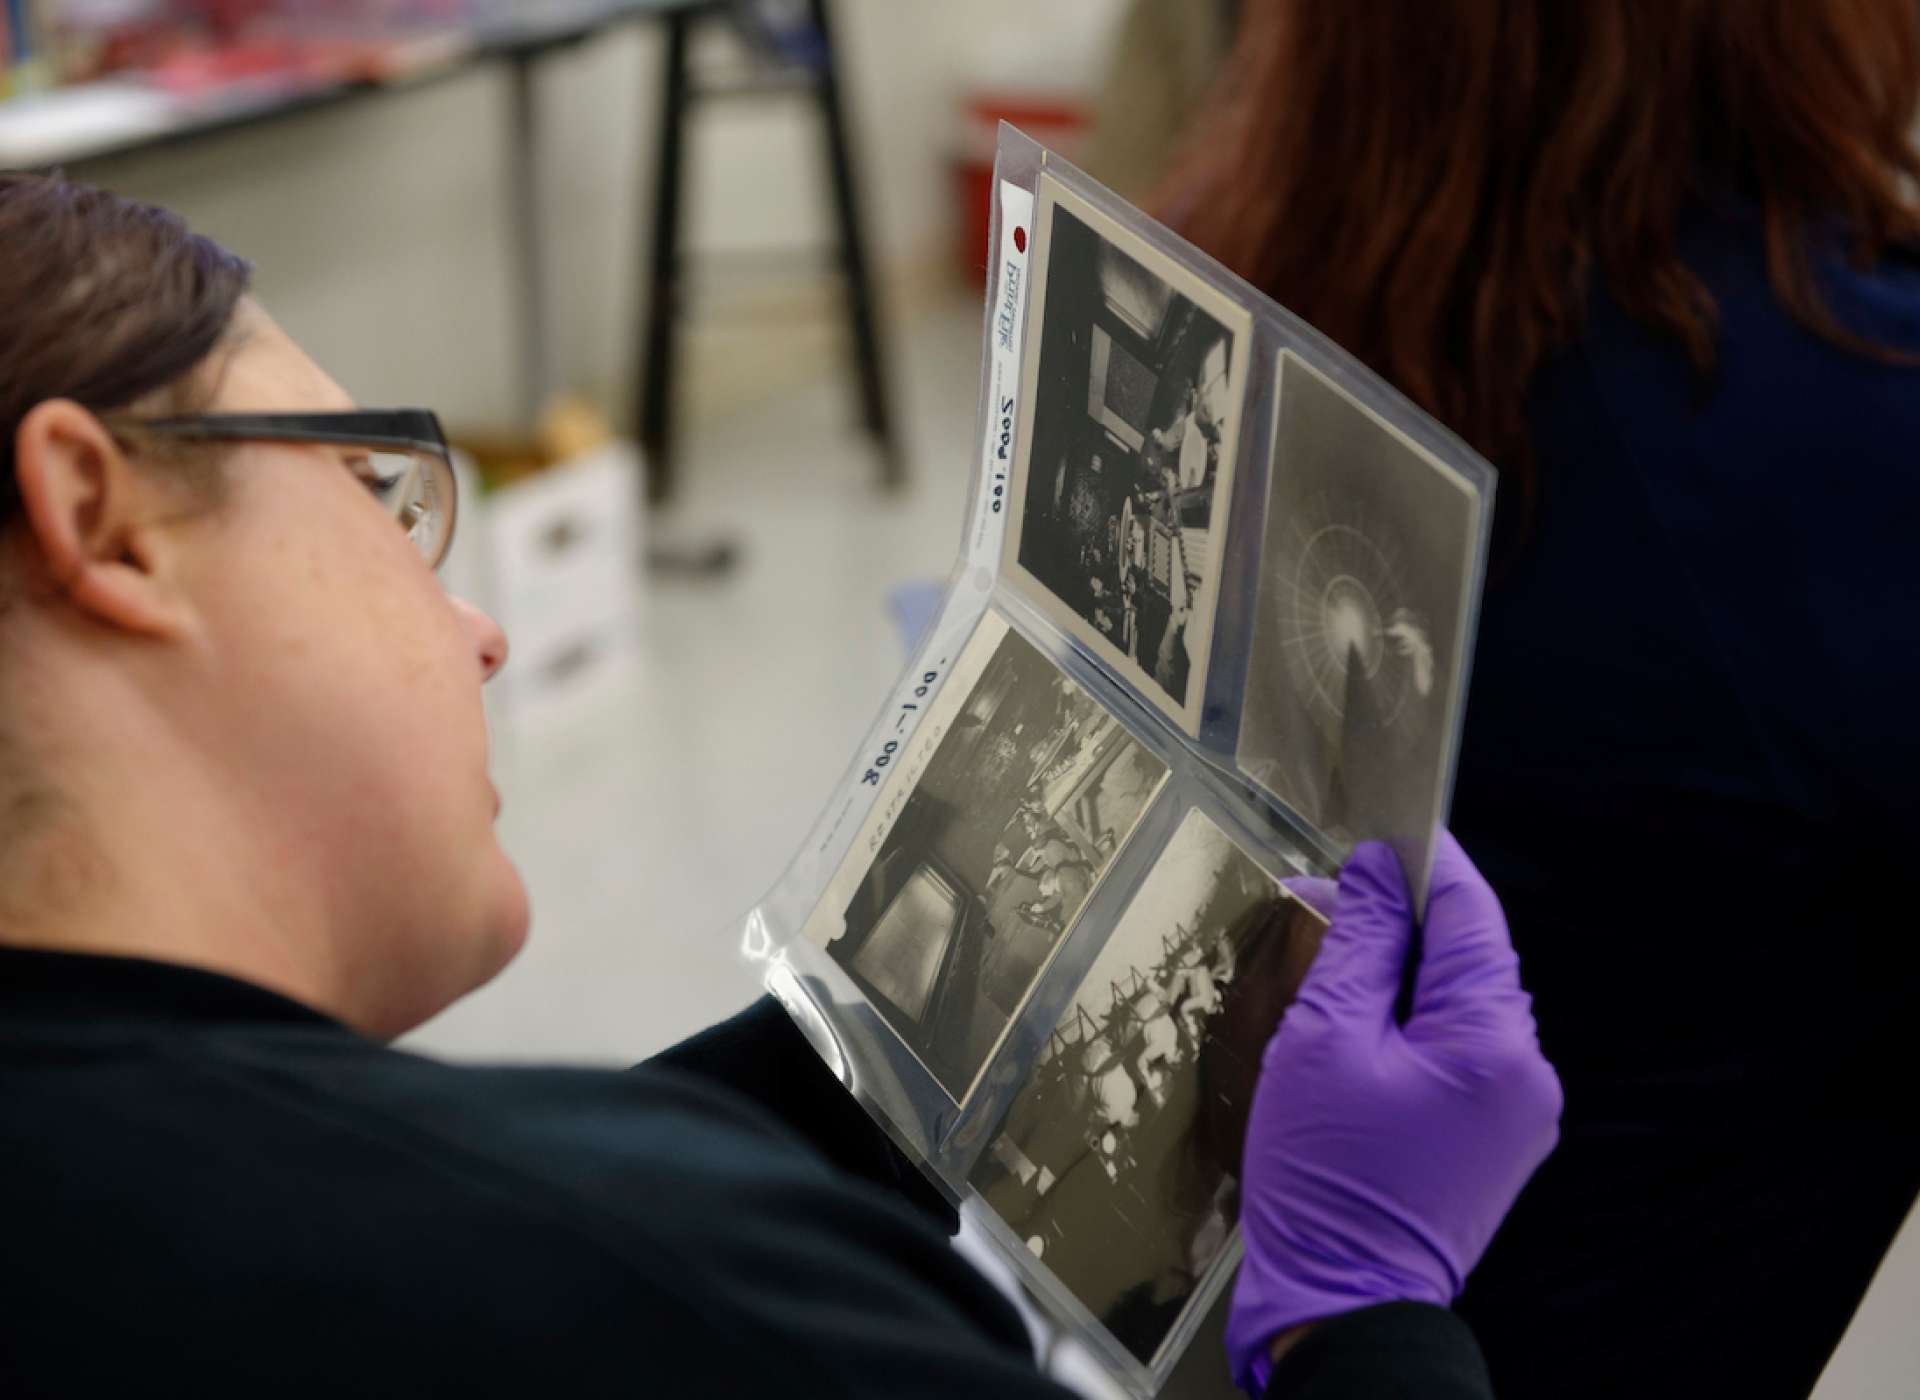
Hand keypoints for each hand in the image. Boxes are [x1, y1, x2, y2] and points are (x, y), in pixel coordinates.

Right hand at [1226, 833, 1561, 1392]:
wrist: (1344, 1304)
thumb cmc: (1327, 1179)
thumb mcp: (1324, 1040)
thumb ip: (1356, 943)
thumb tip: (1375, 872)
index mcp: (1493, 1038)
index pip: (1470, 910)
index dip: (1423, 860)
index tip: (1379, 830)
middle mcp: (1526, 1070)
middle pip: (1467, 956)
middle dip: (1399, 921)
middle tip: (1327, 898)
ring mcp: (1518, 1111)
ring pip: (1459, 1004)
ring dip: (1400, 975)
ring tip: (1330, 966)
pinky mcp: (1495, 1141)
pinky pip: (1458, 1054)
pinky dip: (1411, 1027)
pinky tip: (1356, 1032)